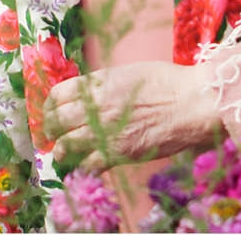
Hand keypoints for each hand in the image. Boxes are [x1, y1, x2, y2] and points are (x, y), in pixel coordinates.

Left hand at [42, 61, 220, 172]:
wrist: (192, 103)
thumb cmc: (166, 83)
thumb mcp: (125, 73)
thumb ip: (101, 85)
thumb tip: (86, 94)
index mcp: (95, 84)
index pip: (56, 95)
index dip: (48, 105)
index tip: (49, 112)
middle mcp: (94, 107)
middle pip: (56, 121)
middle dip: (50, 129)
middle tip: (51, 135)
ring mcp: (105, 131)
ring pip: (66, 145)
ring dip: (61, 150)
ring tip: (61, 153)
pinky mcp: (120, 153)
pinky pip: (88, 165)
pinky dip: (81, 166)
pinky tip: (83, 166)